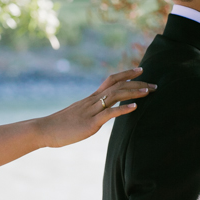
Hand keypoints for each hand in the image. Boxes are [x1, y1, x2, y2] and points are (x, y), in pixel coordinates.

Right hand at [38, 67, 154, 147]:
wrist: (44, 130)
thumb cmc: (60, 125)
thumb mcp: (79, 115)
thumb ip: (92, 112)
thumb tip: (103, 113)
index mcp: (90, 99)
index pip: (111, 80)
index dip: (126, 74)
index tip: (140, 70)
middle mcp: (92, 101)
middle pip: (117, 86)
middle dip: (137, 84)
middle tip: (154, 84)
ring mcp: (91, 111)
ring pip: (115, 96)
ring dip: (133, 93)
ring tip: (148, 92)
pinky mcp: (89, 123)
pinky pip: (108, 114)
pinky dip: (123, 110)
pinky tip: (134, 107)